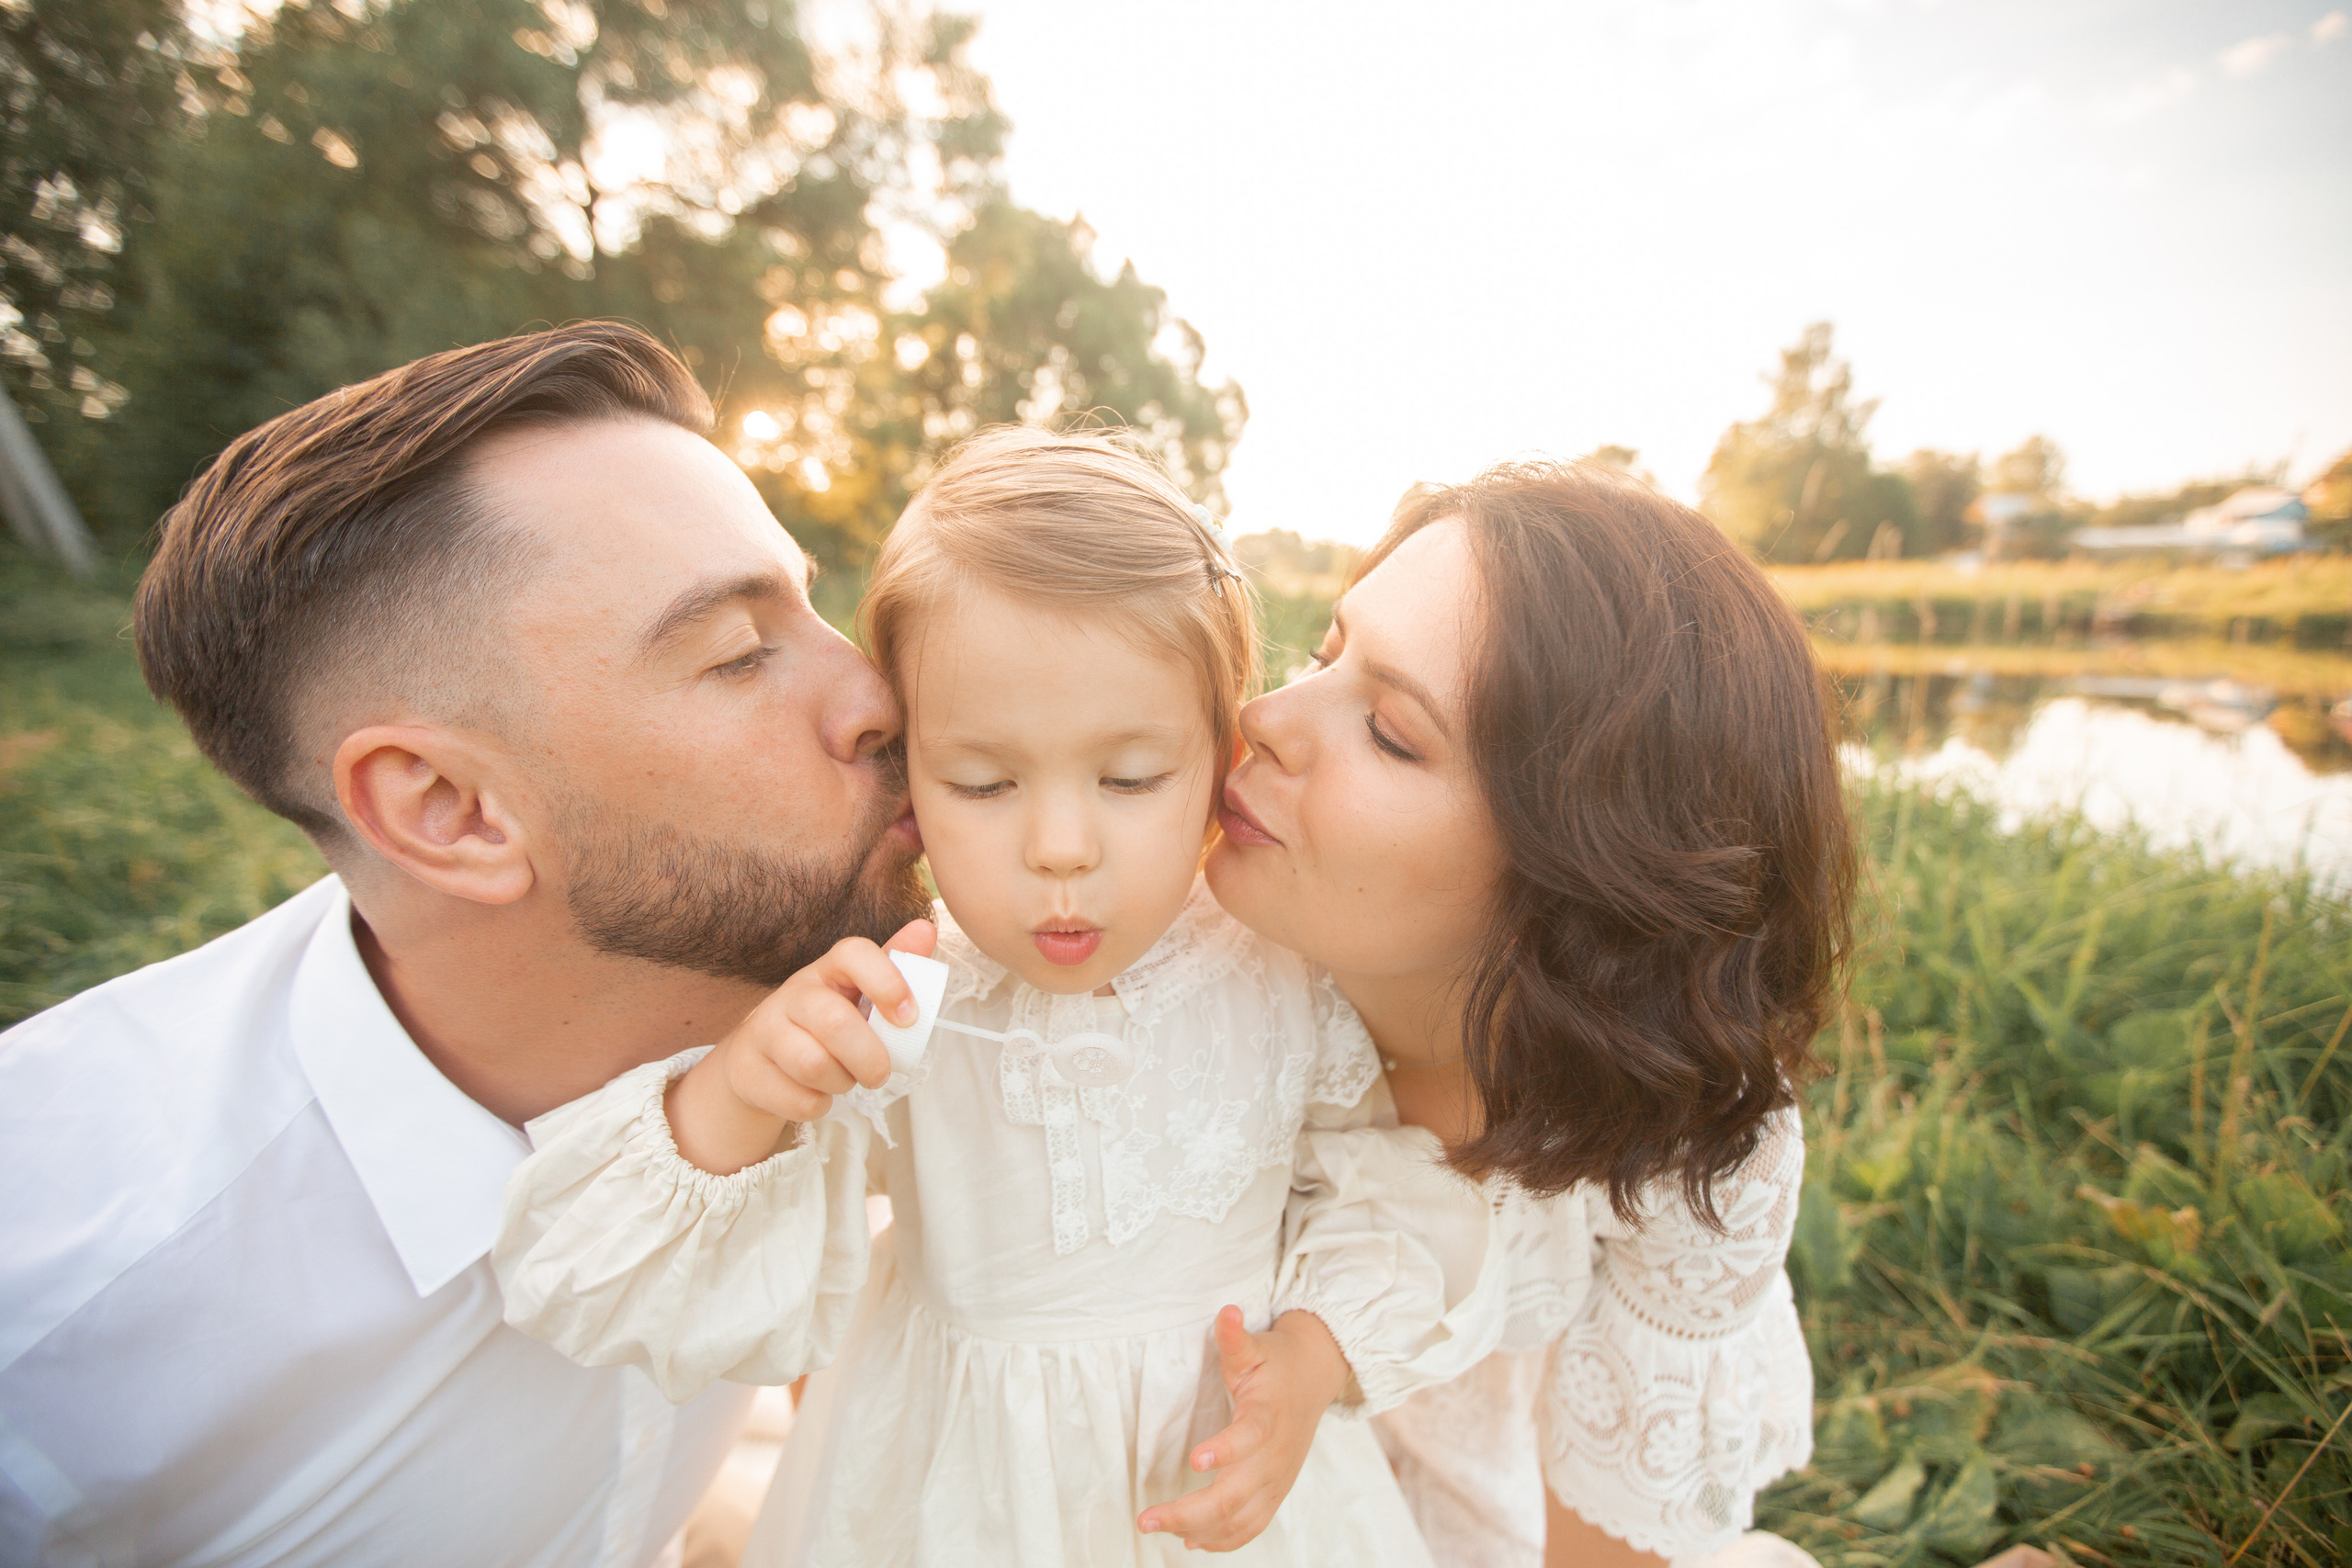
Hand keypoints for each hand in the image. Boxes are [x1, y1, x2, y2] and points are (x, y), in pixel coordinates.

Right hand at [665, 920, 936, 1173]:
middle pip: (834, 1022)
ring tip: (844, 1079)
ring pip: (813, 1065)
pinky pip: (797, 1099)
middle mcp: (792, 993)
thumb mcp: (858, 995)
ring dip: (842, 1082)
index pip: (853, 953)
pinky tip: (816, 1093)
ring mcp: (764, 1030)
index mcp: (828, 970)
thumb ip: (895, 967)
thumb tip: (926, 929)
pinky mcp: (747, 1069)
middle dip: (870, 1057)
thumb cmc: (824, 1025)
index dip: (887, 982)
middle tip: (880, 1072)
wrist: (761, 1059)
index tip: (908, 1018)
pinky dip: (818, 1105)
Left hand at [1136, 1307, 1349, 1550]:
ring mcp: (1276, 1479)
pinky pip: (1252, 1527)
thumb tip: (1226, 1311)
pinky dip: (1224, 1540)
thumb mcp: (1255, 1347)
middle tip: (1146, 1517)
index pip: (1251, 1437)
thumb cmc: (1276, 1363)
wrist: (1316, 1379)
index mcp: (1269, 1416)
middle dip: (1189, 1512)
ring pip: (1241, 1520)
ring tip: (1157, 1527)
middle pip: (1235, 1497)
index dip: (1226, 1450)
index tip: (1195, 1459)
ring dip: (1199, 1531)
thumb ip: (1235, 1337)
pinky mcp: (1276, 1491)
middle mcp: (1275, 1456)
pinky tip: (1192, 1541)